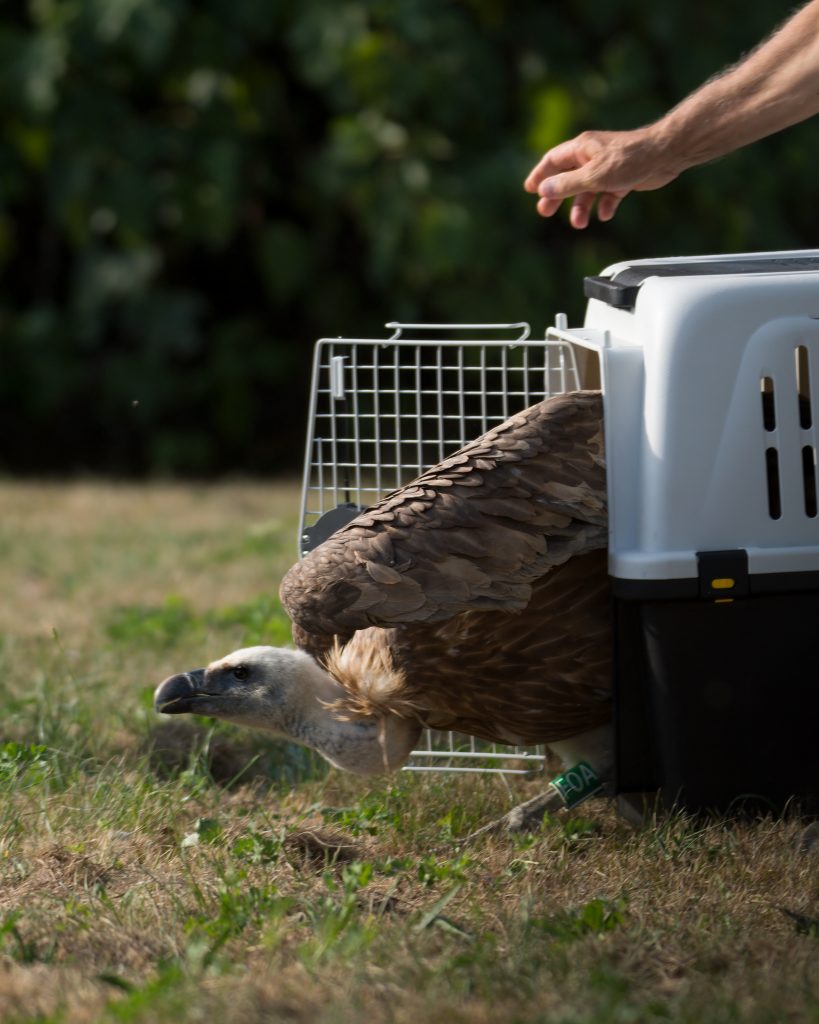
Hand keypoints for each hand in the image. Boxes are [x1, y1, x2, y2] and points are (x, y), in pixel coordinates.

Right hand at [523, 128, 679, 227]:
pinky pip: (607, 194)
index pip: (553, 161)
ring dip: (581, 207)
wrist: (664, 155)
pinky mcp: (623, 177)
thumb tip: (543, 190)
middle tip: (545, 212)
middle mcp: (592, 156)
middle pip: (567, 177)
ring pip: (587, 190)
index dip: (540, 175)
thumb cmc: (630, 159)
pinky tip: (605, 214)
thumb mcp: (593, 176)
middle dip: (557, 196)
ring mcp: (607, 167)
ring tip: (579, 223)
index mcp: (582, 148)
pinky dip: (604, 205)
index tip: (530, 189)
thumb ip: (567, 184)